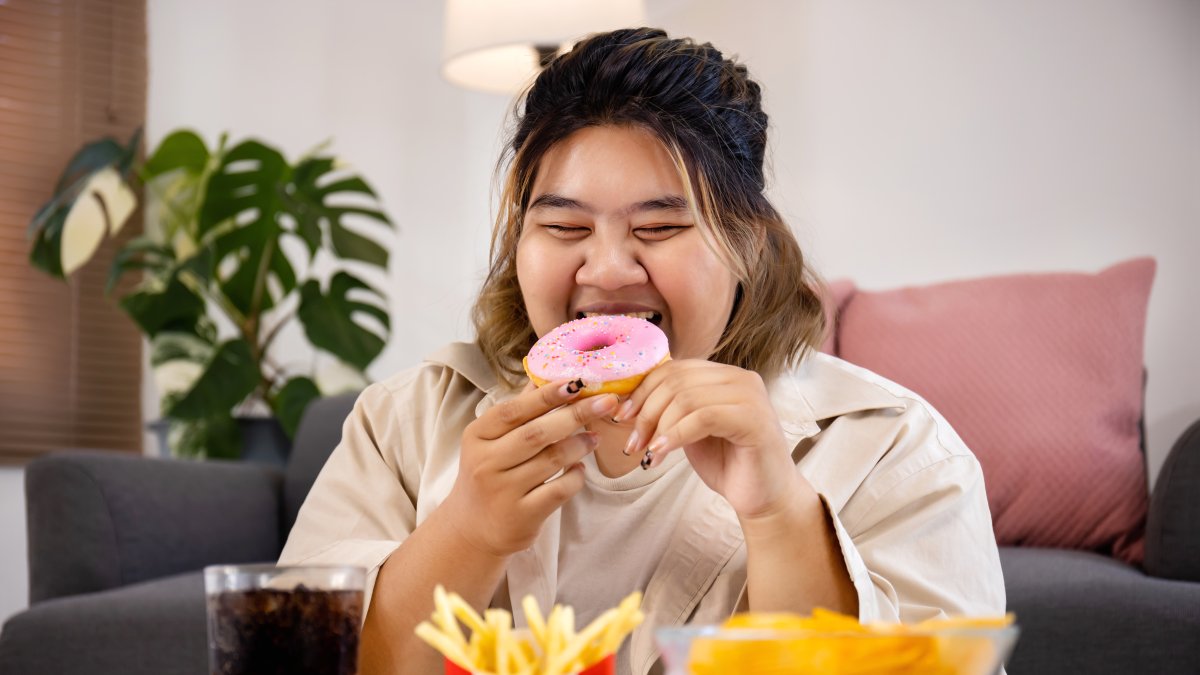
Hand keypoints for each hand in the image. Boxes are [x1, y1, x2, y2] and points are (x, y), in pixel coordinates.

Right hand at [442, 380, 618, 557]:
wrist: (472, 530)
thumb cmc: (489, 475)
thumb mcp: (491, 442)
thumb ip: (518, 411)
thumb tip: (544, 374)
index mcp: (477, 436)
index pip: (514, 410)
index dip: (546, 394)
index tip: (577, 381)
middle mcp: (486, 462)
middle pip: (536, 433)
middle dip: (576, 414)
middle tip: (606, 402)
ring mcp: (502, 491)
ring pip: (552, 460)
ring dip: (580, 445)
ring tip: (594, 437)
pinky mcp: (521, 516)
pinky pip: (559, 490)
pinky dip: (576, 476)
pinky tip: (579, 469)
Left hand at [617, 360, 802, 518]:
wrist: (764, 498)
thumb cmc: (728, 463)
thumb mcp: (691, 428)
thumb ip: (672, 408)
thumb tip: (627, 400)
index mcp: (725, 375)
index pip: (674, 368)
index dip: (642, 390)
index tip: (622, 417)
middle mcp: (741, 378)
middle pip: (676, 381)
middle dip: (646, 411)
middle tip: (633, 443)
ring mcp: (751, 396)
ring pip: (686, 398)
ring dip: (658, 427)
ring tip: (648, 453)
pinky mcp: (754, 420)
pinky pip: (703, 418)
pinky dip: (675, 435)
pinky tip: (661, 453)